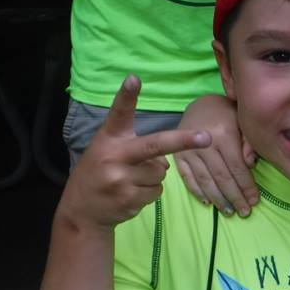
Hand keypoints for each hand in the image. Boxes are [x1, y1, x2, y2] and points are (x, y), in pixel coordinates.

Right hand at [59, 76, 210, 229]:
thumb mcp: (107, 150)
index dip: (127, 96)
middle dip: (183, 140)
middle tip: (207, 137)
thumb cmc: (100, 172)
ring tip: (130, 180)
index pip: (119, 114)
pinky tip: (130, 193)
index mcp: (109, 138)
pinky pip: (158, 190)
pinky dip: (150, 192)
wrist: (82, 211)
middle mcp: (114, 156)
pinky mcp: (129, 198)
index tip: (134, 79)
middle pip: (155, 145)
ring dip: (153, 176)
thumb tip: (165, 159)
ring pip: (161, 172)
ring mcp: (121, 179)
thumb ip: (134, 147)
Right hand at [174, 95, 258, 215]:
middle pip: (222, 178)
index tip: (255, 201)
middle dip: (235, 197)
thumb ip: (248, 143)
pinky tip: (208, 203)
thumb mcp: (242, 122)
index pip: (237, 167)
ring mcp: (188, 151)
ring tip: (230, 212)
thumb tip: (250, 165)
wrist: (201, 105)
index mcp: (223, 134)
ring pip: (205, 181)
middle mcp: (204, 144)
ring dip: (218, 200)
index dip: (246, 186)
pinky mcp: (178, 157)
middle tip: (245, 212)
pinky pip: (188, 178)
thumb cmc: (228, 115)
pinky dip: (198, 192)